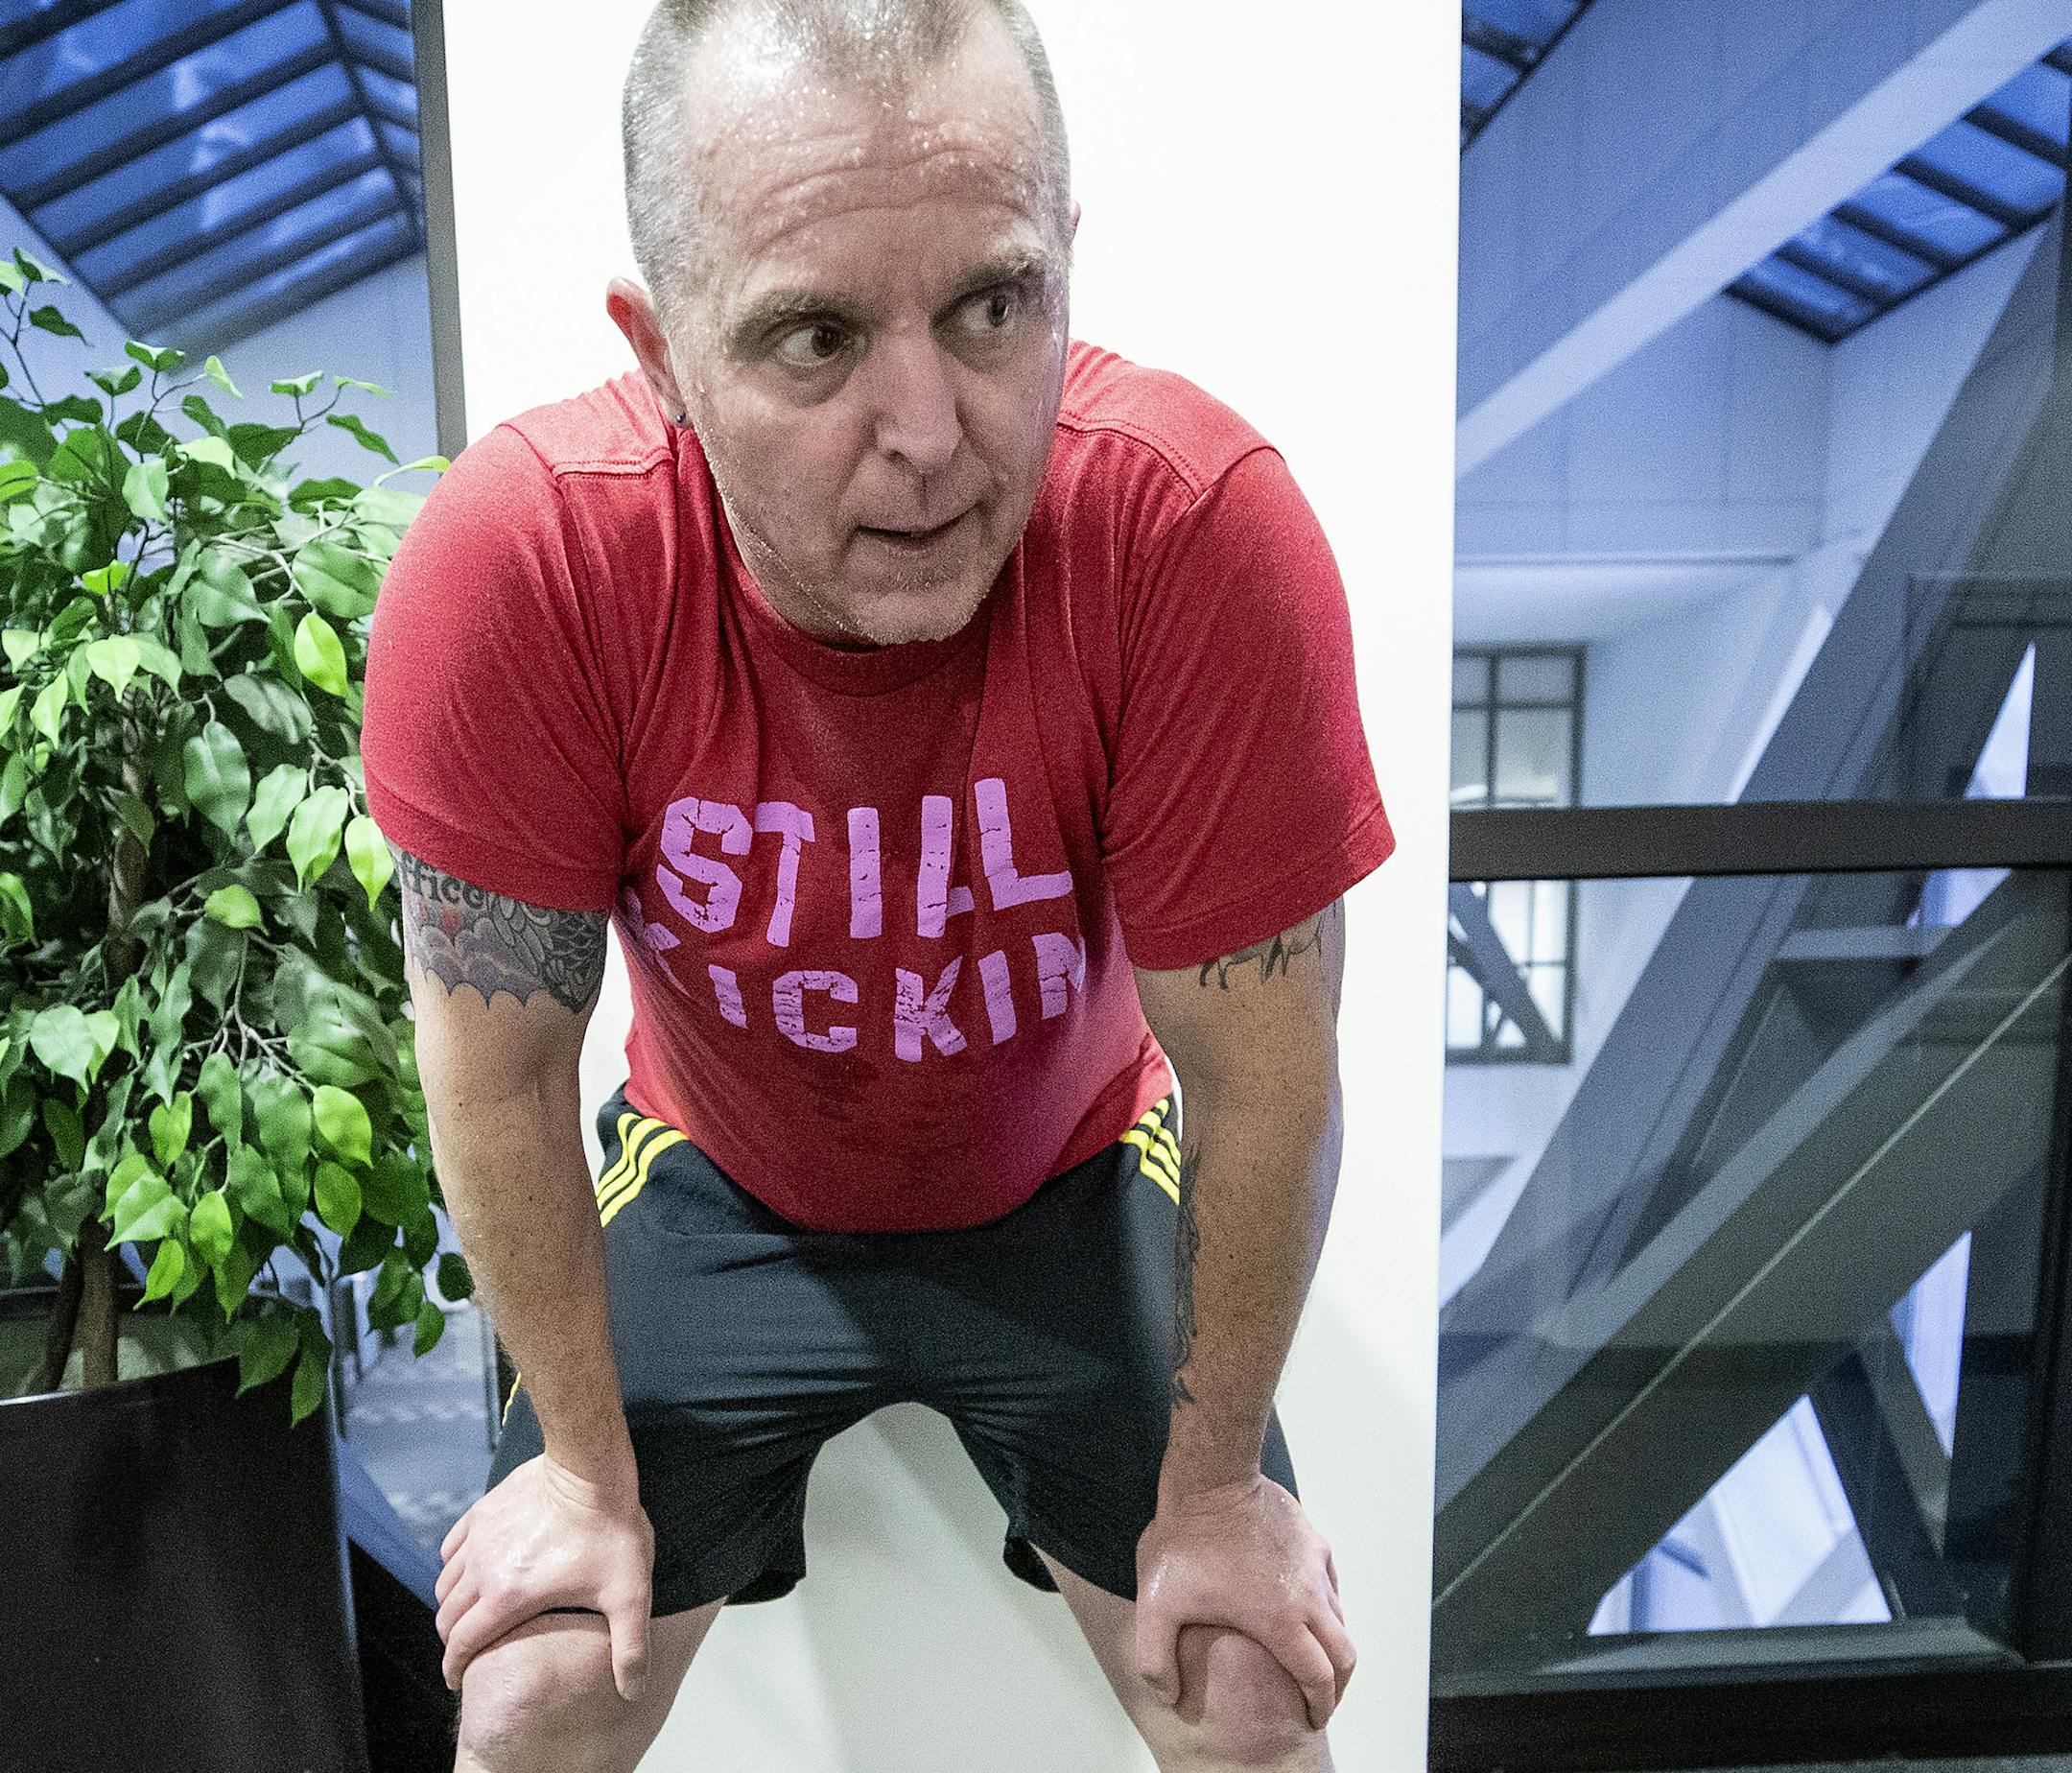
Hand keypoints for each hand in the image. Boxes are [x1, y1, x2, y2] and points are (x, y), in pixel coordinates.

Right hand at [434, 1451, 655, 1700]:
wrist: (592, 1468)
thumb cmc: (610, 1530)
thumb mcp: (628, 1594)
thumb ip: (631, 1647)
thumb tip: (633, 1692)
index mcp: (507, 1598)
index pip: (463, 1644)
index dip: (455, 1669)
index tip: (456, 1681)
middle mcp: (482, 1570)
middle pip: (447, 1616)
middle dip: (452, 1640)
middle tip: (466, 1651)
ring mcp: (479, 1537)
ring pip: (445, 1582)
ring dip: (451, 1604)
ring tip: (468, 1615)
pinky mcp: (483, 1510)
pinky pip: (451, 1546)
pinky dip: (453, 1566)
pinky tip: (470, 1568)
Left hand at [1132, 1472, 1354, 1730]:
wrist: (1208, 1479)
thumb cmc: (1183, 1541)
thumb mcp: (1155, 1606)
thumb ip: (1156, 1661)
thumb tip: (1168, 1695)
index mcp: (1279, 1620)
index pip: (1319, 1678)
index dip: (1320, 1704)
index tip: (1313, 1717)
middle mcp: (1307, 1595)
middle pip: (1344, 1653)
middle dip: (1338, 1684)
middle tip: (1322, 1698)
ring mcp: (1313, 1565)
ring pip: (1339, 1616)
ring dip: (1332, 1643)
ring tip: (1312, 1655)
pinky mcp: (1311, 1539)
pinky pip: (1331, 1581)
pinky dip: (1328, 1604)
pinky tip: (1306, 1606)